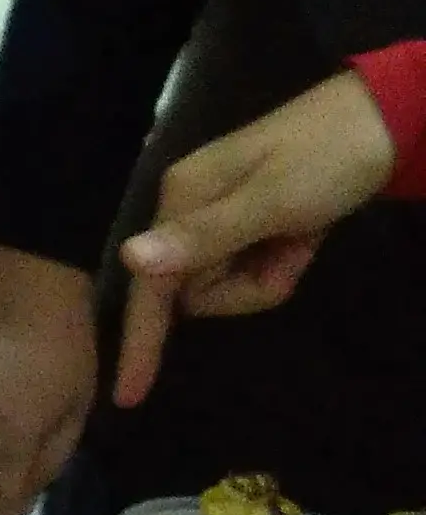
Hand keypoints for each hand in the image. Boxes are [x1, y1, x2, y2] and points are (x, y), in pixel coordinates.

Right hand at [114, 71, 395, 405]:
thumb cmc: (328, 157)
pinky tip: (301, 239)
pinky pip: (246, 267)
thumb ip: (201, 236)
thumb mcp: (272, 200)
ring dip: (267, 276)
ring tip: (302, 241)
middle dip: (245, 287)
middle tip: (292, 252)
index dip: (142, 341)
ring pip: (223, 284)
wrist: (385, 118)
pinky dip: (278, 263)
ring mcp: (215, 216)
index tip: (128, 396)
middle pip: (193, 290)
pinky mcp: (244, 221)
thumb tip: (129, 260)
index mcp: (181, 199)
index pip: (150, 285)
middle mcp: (186, 209)